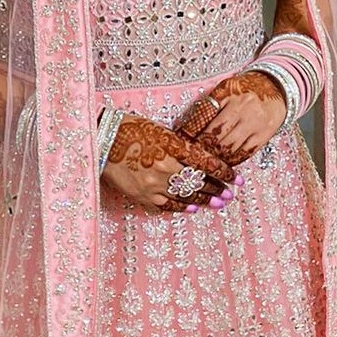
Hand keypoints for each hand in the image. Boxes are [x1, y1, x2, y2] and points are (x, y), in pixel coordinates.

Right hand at [101, 114, 237, 213]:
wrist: (100, 141)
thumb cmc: (129, 128)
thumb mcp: (159, 130)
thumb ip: (179, 145)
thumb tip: (199, 157)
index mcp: (171, 146)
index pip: (206, 162)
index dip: (223, 172)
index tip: (236, 178)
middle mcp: (166, 167)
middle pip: (199, 182)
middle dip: (217, 189)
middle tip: (230, 195)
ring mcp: (153, 184)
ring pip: (186, 195)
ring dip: (204, 200)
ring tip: (218, 203)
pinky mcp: (142, 195)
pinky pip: (166, 205)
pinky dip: (181, 207)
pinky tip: (192, 208)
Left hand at [176, 71, 286, 165]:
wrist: (276, 88)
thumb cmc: (245, 89)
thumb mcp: (225, 89)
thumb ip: (209, 105)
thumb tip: (187, 128)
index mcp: (229, 94)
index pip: (204, 115)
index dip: (191, 131)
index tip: (182, 141)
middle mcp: (242, 108)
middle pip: (216, 135)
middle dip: (202, 148)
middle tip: (192, 156)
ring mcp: (254, 123)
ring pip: (229, 148)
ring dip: (216, 157)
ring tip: (206, 162)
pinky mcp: (264, 135)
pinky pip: (245, 153)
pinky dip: (232, 160)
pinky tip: (224, 163)